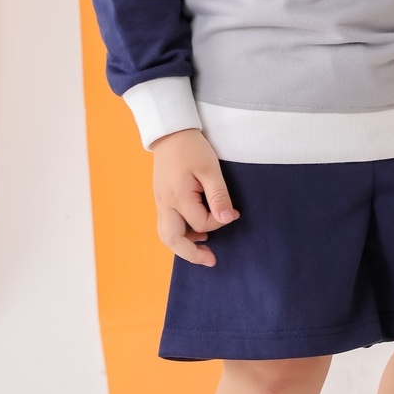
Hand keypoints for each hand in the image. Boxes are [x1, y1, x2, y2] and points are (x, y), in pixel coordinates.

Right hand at [150, 128, 239, 266]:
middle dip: (191, 255)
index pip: (201, 223)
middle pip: (173, 240)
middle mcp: (165, 203)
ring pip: (166, 234)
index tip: (234, 213)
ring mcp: (160, 201)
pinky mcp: (160, 197)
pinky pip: (166, 223)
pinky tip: (194, 230)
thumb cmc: (192, 147)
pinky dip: (179, 232)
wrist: (170, 132)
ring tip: (203, 248)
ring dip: (183, 245)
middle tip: (211, 261)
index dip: (219, 221)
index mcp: (178, 197)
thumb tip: (228, 220)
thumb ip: (219, 196)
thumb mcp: (210, 168)